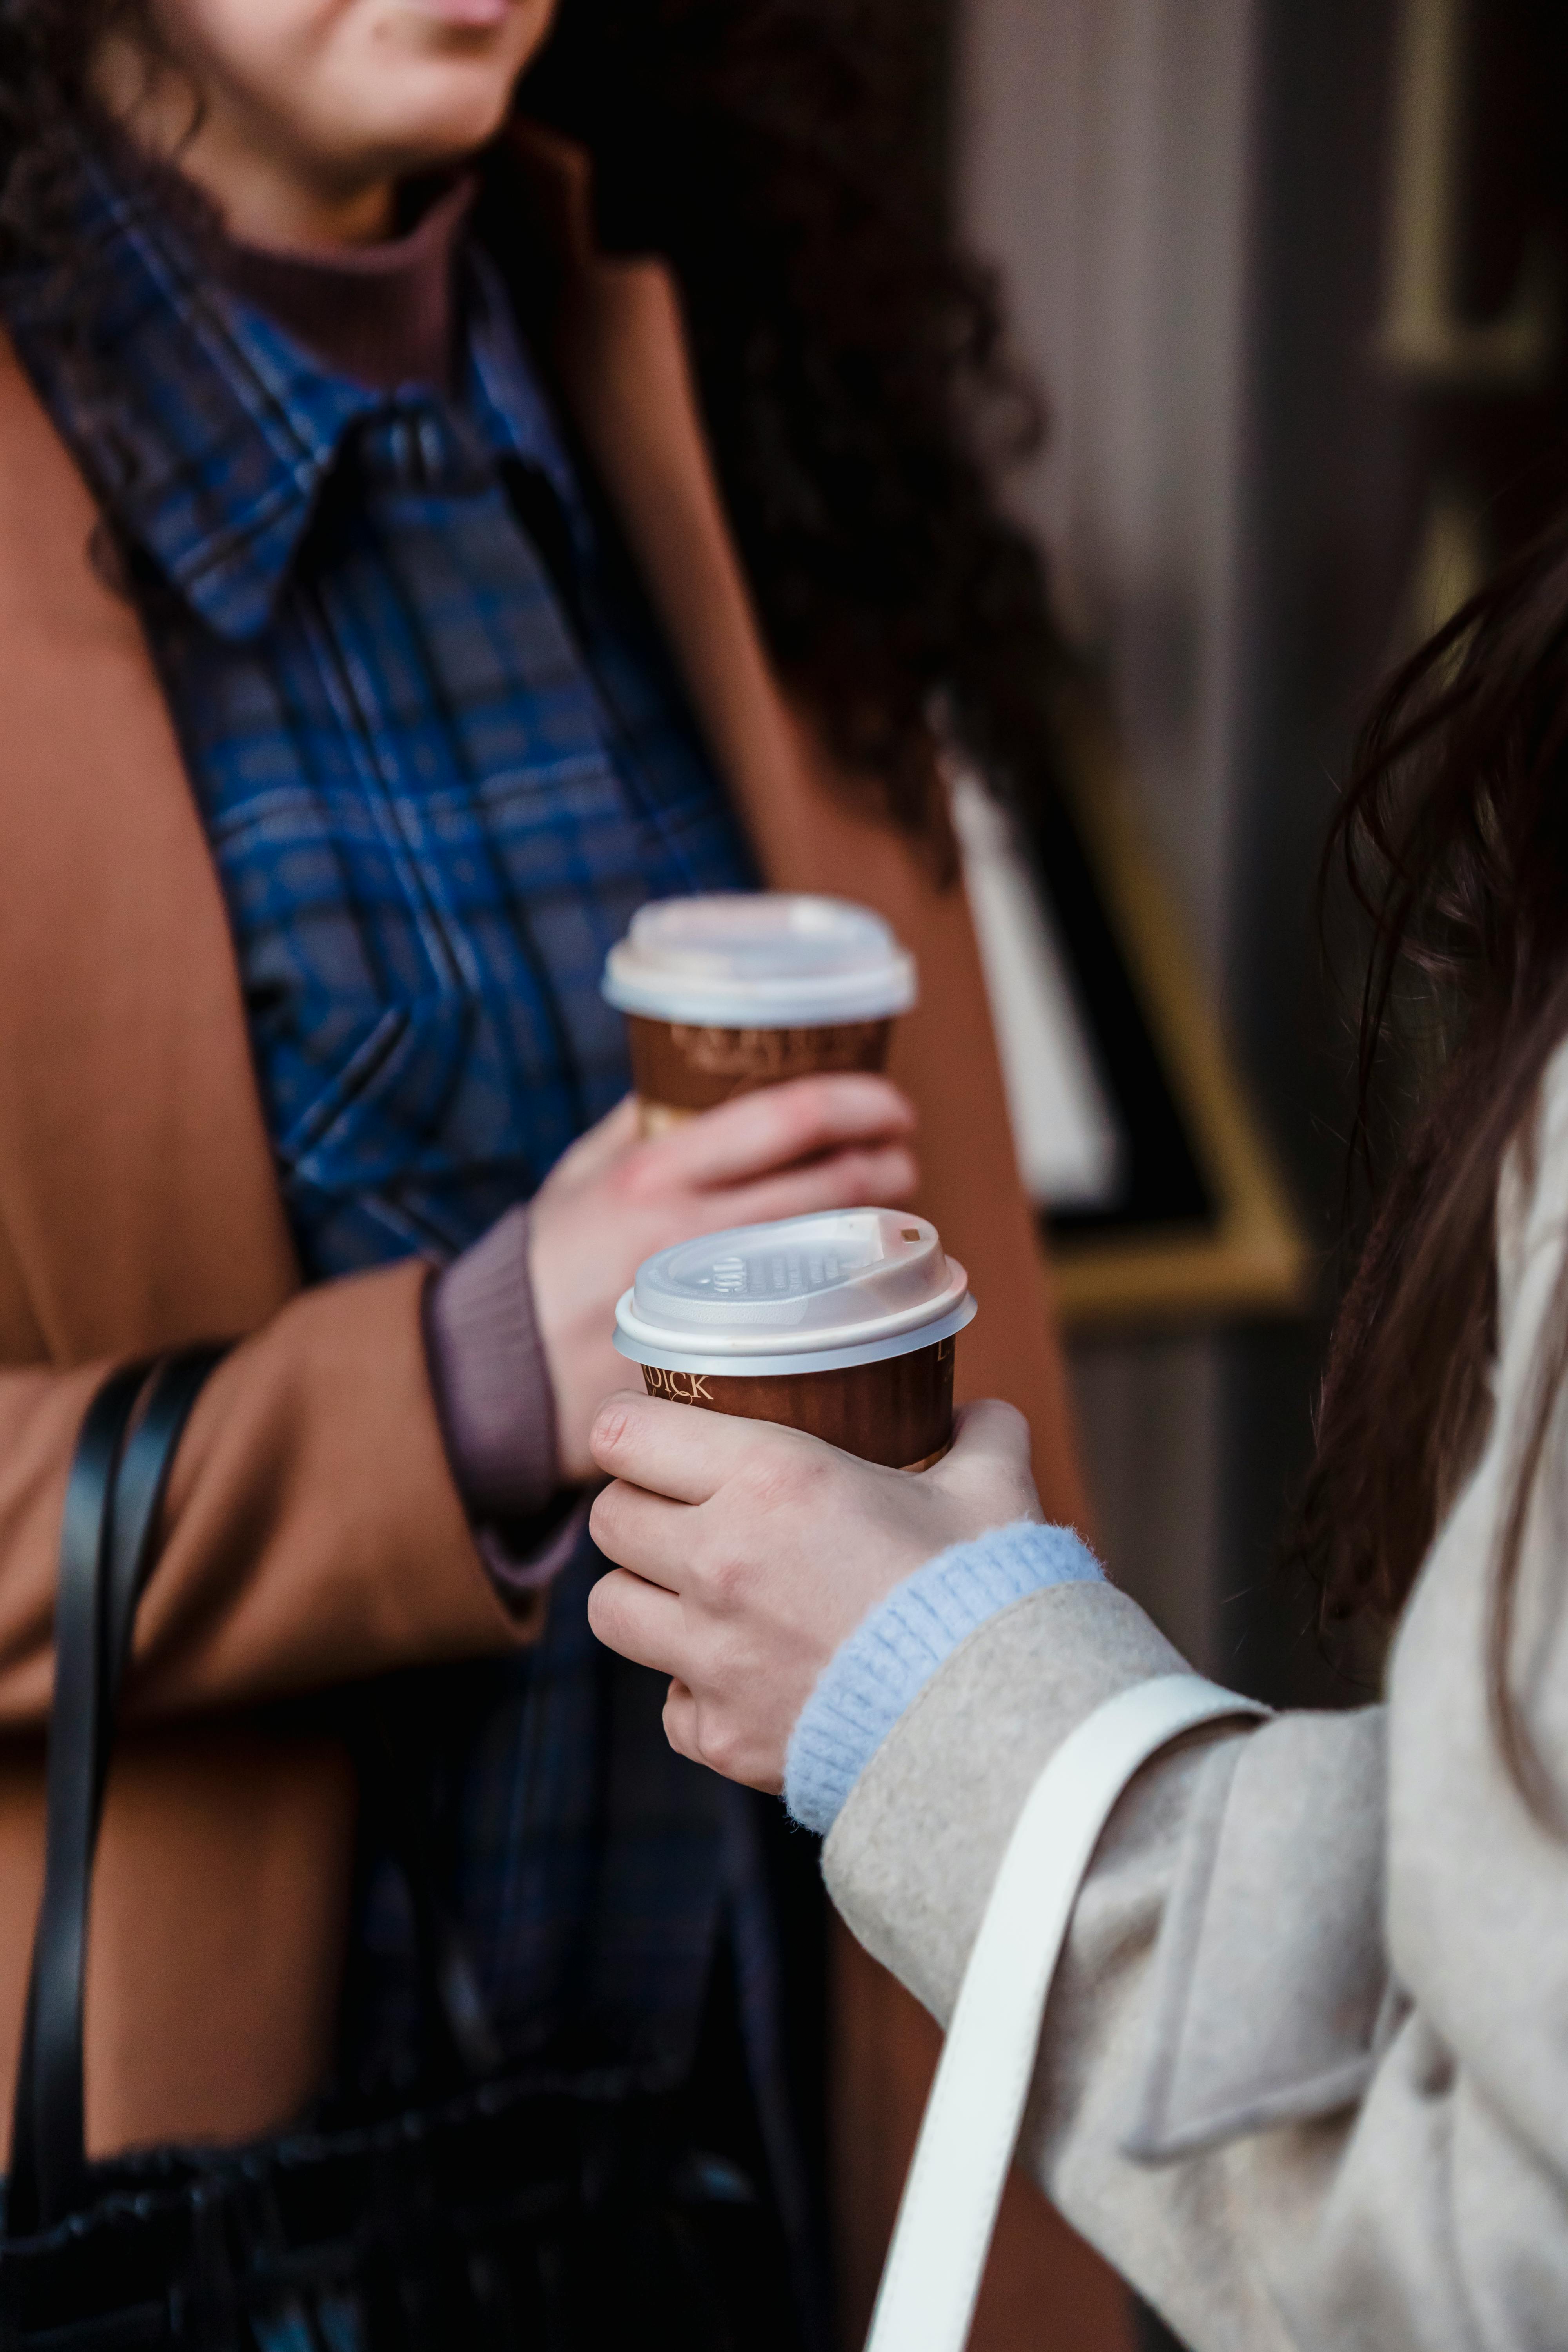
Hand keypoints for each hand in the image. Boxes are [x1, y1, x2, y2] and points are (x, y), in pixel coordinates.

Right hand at [528, 1076, 917, 1480]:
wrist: (496, 1372)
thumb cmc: (548, 1264)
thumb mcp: (580, 1175)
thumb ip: (640, 1125)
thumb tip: (698, 1077)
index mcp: (654, 1171)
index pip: (787, 1118)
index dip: (859, 1104)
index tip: (892, 1106)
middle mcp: (687, 1232)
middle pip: (826, 1186)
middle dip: (886, 1167)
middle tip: (903, 1160)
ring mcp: (710, 1301)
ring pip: (829, 1252)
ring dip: (878, 1229)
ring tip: (891, 1214)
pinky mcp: (717, 1360)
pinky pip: (807, 1321)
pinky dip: (845, 1294)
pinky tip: (858, 1285)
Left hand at [585, 1396, 1039, 1791]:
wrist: (996, 1730)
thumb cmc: (987, 1595)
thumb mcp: (993, 1490)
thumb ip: (981, 1433)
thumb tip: (977, 1413)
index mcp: (770, 1479)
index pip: (623, 1434)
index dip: (630, 1429)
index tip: (650, 1436)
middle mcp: (719, 1562)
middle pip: (608, 1518)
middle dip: (639, 1507)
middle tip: (683, 1512)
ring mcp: (711, 1657)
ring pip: (610, 1609)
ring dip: (646, 1596)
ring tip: (695, 1594)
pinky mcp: (720, 1735)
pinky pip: (666, 1703)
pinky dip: (695, 1692)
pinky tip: (745, 1679)